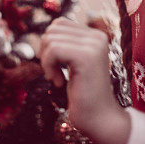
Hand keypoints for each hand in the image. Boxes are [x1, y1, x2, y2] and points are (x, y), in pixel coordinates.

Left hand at [38, 17, 129, 143]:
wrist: (99, 119)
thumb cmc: (83, 95)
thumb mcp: (73, 64)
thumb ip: (65, 45)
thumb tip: (46, 33)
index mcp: (96, 36)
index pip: (59, 24)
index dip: (49, 45)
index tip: (57, 67)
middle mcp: (98, 36)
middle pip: (53, 29)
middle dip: (45, 52)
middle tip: (53, 73)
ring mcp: (94, 45)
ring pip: (51, 39)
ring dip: (46, 62)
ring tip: (57, 79)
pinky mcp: (87, 56)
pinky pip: (53, 50)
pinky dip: (48, 67)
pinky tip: (58, 82)